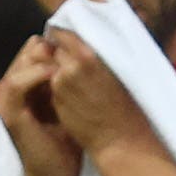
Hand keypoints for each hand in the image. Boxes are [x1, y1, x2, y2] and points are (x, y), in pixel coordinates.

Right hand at [0, 37, 79, 175]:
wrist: (59, 174)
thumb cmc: (69, 142)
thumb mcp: (71, 105)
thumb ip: (71, 83)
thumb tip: (86, 56)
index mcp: (27, 88)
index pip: (34, 53)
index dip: (54, 45)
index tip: (76, 43)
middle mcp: (14, 91)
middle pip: (25, 54)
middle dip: (46, 48)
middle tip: (66, 46)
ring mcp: (8, 102)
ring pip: (18, 65)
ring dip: (39, 58)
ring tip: (60, 57)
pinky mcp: (9, 114)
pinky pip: (15, 85)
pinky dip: (32, 75)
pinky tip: (53, 72)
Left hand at [44, 29, 154, 156]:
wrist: (120, 140)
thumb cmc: (127, 109)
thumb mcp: (115, 75)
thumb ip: (93, 59)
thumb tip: (79, 47)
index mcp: (89, 57)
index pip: (62, 34)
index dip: (62, 37)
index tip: (64, 41)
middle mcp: (70, 67)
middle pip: (52, 50)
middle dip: (57, 55)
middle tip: (70, 64)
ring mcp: (60, 85)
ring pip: (49, 69)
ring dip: (54, 72)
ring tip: (72, 84)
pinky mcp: (55, 101)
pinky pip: (50, 87)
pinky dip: (56, 88)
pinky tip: (72, 98)